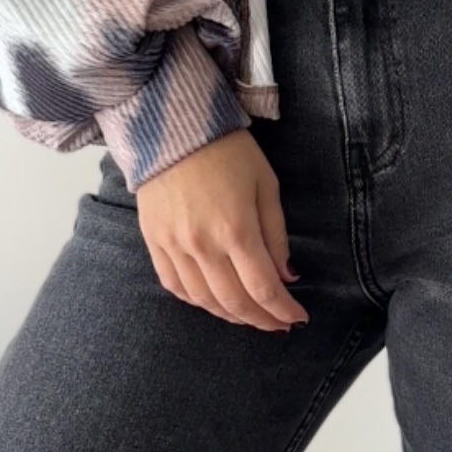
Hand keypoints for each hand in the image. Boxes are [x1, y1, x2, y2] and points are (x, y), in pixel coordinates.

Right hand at [136, 129, 309, 333]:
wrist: (171, 127)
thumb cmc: (227, 151)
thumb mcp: (265, 185)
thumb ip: (276, 234)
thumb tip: (286, 276)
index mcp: (236, 229)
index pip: (263, 289)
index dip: (283, 311)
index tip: (298, 318)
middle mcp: (202, 245)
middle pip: (235, 302)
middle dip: (261, 320)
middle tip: (278, 324)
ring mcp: (174, 246)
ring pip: (204, 301)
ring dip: (231, 315)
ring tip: (250, 315)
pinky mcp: (153, 242)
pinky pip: (174, 286)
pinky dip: (197, 301)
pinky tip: (214, 301)